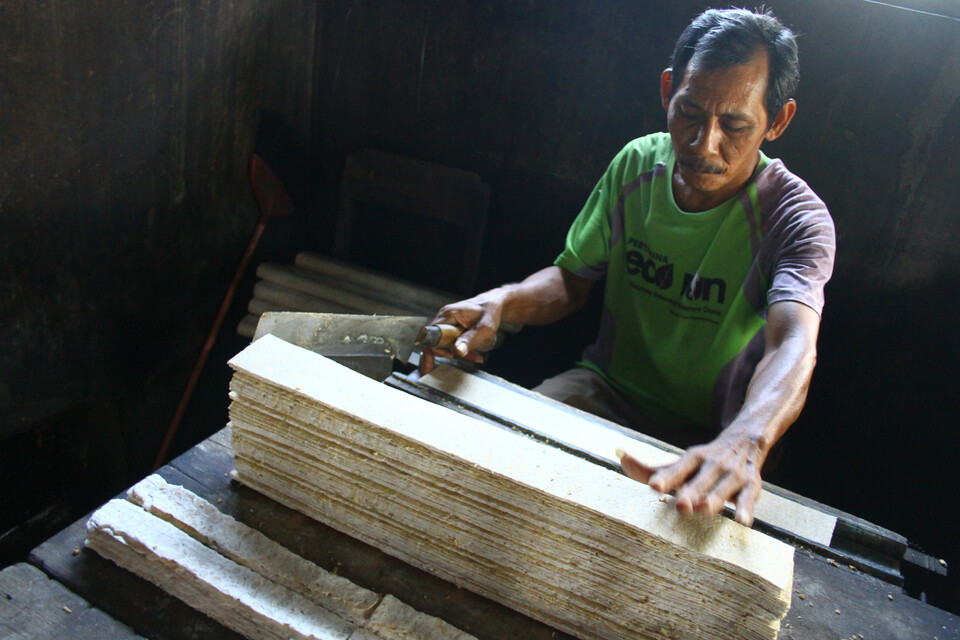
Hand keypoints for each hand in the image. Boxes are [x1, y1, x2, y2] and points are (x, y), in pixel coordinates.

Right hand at [418, 295, 504, 374]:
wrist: (494, 304)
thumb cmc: (490, 312)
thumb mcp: (484, 328)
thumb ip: (470, 339)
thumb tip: (457, 352)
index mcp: (448, 315)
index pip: (432, 335)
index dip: (435, 349)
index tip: (447, 357)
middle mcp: (444, 317)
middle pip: (433, 340)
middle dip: (438, 356)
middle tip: (430, 372)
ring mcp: (447, 322)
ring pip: (443, 343)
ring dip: (457, 353)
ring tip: (476, 358)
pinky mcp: (452, 327)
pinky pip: (451, 341)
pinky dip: (461, 349)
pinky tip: (475, 355)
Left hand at [618, 433, 766, 525]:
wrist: (746, 440)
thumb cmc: (704, 461)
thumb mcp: (681, 463)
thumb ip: (652, 469)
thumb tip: (622, 460)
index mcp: (693, 457)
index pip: (678, 468)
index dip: (666, 477)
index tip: (654, 487)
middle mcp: (712, 464)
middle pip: (700, 480)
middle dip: (691, 492)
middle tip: (680, 505)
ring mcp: (732, 475)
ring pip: (724, 488)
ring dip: (715, 499)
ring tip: (704, 509)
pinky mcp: (751, 485)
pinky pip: (749, 498)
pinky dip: (746, 508)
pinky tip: (742, 521)